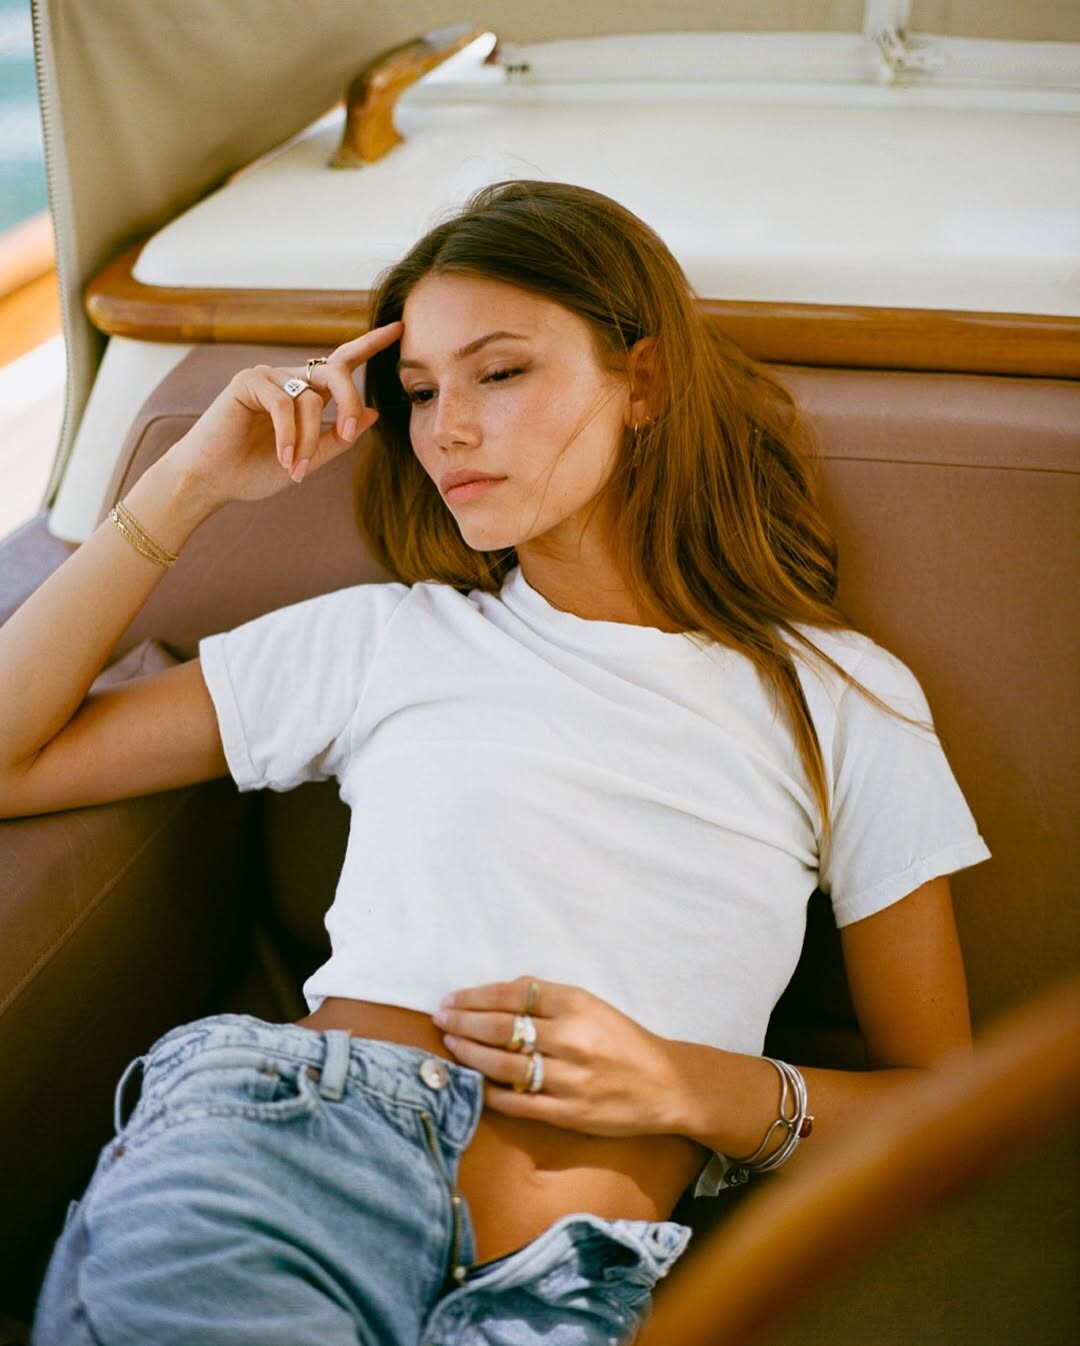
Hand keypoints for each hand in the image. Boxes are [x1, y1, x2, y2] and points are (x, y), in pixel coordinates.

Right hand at [164, 322, 402, 507]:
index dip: (370, 345)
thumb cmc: (255, 472)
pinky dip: (288, 435)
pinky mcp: (247, 382)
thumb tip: (372, 413)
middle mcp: (289, 378)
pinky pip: (284, 404)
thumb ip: (339, 438)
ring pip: (310, 399)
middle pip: (337, 372)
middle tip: (345, 434)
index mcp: (307, 393)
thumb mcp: (309, 460)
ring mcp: (267, 376)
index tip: (399, 329)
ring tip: (297, 469)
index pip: (343, 363)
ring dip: (308, 440)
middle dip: (348, 401)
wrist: (213, 482)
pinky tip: (283, 457)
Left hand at [433, 975, 681, 1136]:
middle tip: (441, 1018)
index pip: (514, 995)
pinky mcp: (568, 1113)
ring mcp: (569, 1079)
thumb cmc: (624, 1040)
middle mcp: (571, 1039)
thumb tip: (501, 993)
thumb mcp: (592, 1006)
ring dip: (470, 1054)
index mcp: (577, 1005)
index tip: (452, 998)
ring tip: (450, 1044)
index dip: (476, 996)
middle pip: (502, 1027)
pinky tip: (475, 1082)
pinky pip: (519, 1102)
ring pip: (504, 1064)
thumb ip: (549, 999)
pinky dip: (492, 1092)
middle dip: (464, 1021)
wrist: (665, 1084)